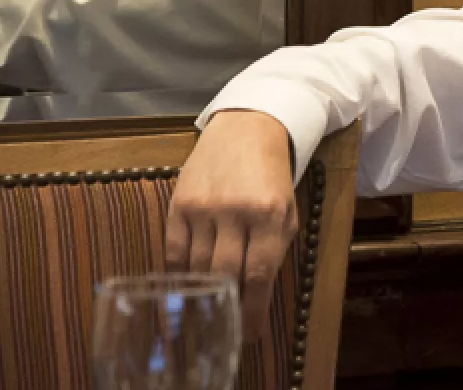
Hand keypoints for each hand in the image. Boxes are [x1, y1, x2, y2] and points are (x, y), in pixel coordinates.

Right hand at [165, 109, 299, 337]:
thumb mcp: (287, 210)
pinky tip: (187, 281)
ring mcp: (205, 208)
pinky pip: (175, 250)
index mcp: (271, 216)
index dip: (252, 310)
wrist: (247, 128)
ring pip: (199, 266)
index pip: (259, 275)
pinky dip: (181, 272)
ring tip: (209, 303)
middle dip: (228, 304)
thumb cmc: (271, 176)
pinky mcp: (179, 203)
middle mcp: (237, 213)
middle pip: (225, 274)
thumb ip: (274, 249)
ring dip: (204, 290)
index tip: (249, 333)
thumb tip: (255, 293)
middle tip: (228, 322)